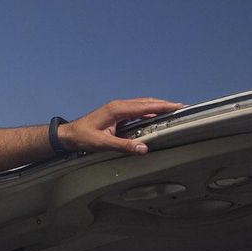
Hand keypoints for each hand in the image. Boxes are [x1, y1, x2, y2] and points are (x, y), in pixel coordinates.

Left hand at [60, 98, 184, 155]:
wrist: (70, 134)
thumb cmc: (83, 137)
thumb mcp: (103, 144)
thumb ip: (124, 146)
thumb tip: (143, 148)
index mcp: (118, 109)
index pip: (146, 106)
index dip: (163, 106)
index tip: (178, 106)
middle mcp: (119, 105)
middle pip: (147, 102)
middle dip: (165, 104)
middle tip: (181, 107)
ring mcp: (118, 107)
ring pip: (143, 104)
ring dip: (158, 106)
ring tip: (173, 109)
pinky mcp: (117, 112)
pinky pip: (137, 109)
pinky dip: (149, 110)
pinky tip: (155, 115)